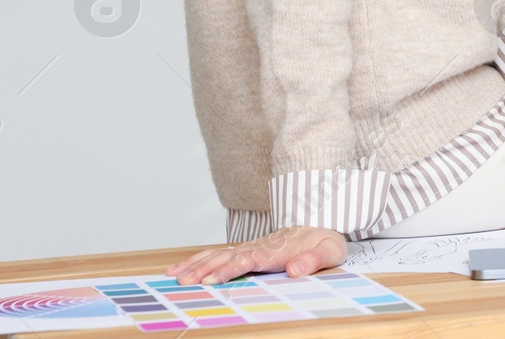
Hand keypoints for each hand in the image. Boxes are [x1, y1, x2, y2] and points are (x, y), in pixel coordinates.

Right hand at [166, 225, 345, 285]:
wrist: (321, 222)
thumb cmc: (325, 240)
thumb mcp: (330, 250)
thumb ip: (314, 260)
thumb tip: (296, 269)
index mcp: (275, 250)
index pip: (247, 260)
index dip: (228, 270)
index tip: (211, 281)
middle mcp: (257, 247)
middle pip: (225, 257)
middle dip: (203, 269)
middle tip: (183, 281)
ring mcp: (249, 247)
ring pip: (216, 254)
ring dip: (195, 264)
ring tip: (175, 275)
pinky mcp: (244, 250)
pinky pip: (216, 253)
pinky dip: (196, 259)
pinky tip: (180, 267)